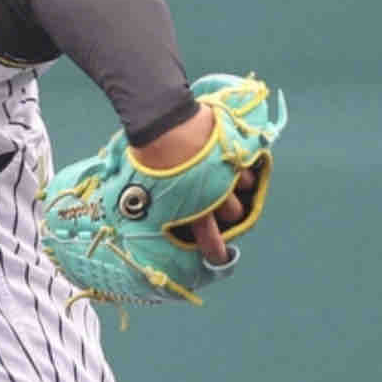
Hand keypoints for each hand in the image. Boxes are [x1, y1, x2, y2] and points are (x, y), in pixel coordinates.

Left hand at [130, 103, 253, 264]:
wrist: (162, 124)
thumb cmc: (147, 161)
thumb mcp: (140, 192)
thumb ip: (148, 206)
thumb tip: (135, 213)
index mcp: (194, 211)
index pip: (209, 240)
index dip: (215, 250)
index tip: (219, 256)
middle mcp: (217, 196)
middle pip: (233, 213)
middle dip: (225, 209)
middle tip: (213, 200)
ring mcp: (229, 173)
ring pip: (245, 188)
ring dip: (235, 184)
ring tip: (222, 177)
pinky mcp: (236, 150)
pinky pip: (246, 163)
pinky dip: (238, 164)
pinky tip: (227, 158)